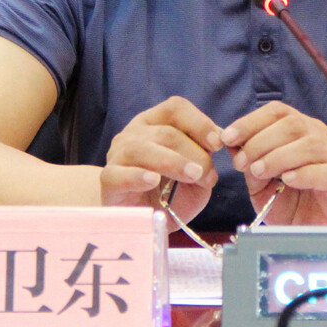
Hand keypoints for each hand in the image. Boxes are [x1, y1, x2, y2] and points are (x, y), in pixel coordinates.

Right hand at [101, 96, 221, 223]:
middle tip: (209, 177)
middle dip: (194, 152)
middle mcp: (134, 133)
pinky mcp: (108, 181)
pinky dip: (138, 176)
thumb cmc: (168, 192)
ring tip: (193, 176)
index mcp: (155, 122)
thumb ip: (206, 158)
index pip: (175, 108)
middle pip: (165, 132)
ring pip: (142, 149)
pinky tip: (153, 180)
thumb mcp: (195, 174)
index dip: (199, 122)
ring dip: (173, 162)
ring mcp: (118, 155)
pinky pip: (120, 174)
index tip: (218, 144)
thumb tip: (218, 145)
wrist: (139, 219)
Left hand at [223, 102, 326, 225]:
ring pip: (309, 145)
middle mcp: (322, 137)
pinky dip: (303, 174)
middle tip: (242, 163)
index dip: (251, 121)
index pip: (278, 112)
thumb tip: (231, 145)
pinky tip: (288, 181)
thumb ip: (250, 165)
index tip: (228, 137)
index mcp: (302, 130)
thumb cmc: (292, 203)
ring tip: (260, 172)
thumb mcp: (262, 184)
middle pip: (292, 125)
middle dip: (260, 142)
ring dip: (278, 157)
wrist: (316, 231)